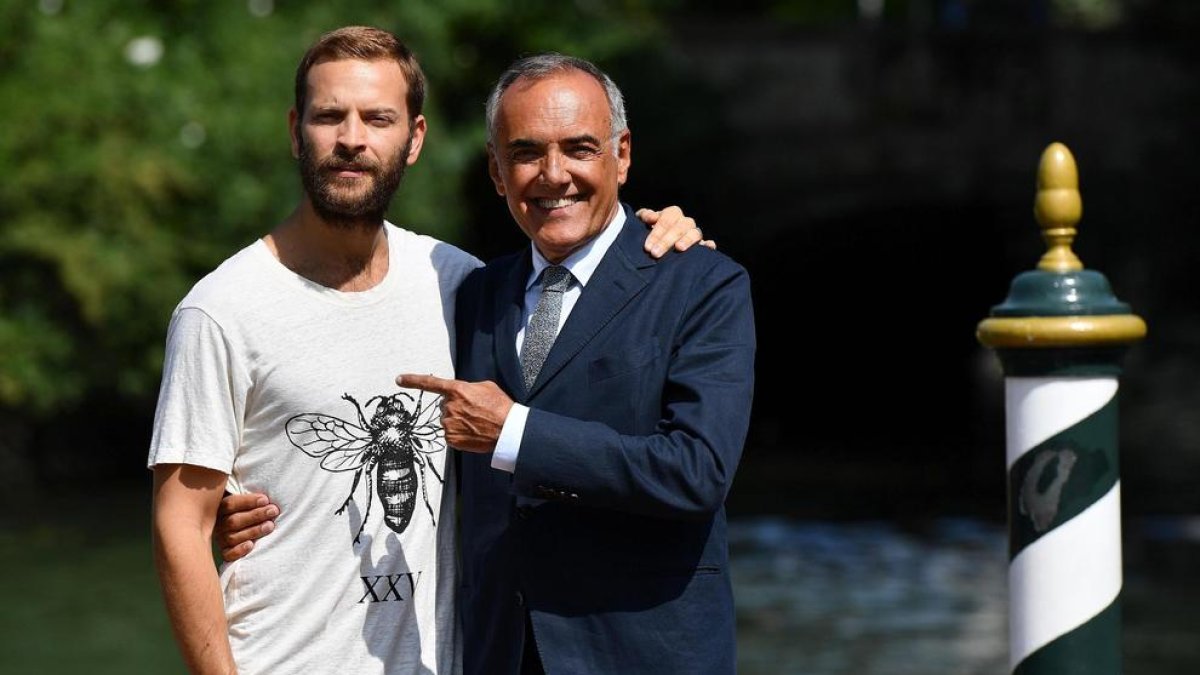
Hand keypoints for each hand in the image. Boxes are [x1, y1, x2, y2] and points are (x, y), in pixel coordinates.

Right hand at [214, 493, 278, 561]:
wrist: (250, 528)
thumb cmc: (251, 511)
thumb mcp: (249, 502)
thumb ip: (250, 496)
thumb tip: (263, 494)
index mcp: (220, 509)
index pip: (230, 504)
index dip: (248, 502)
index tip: (266, 500)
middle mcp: (218, 525)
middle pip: (233, 521)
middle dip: (255, 515)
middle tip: (273, 511)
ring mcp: (221, 540)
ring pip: (233, 537)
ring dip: (253, 531)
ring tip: (270, 526)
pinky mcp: (225, 553)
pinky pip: (228, 554)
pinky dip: (239, 550)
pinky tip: (250, 545)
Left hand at [396, 374, 512, 452]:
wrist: (507, 430)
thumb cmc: (500, 407)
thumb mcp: (486, 387)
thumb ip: (468, 387)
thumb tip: (462, 392)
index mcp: (457, 390)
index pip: (430, 383)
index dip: (413, 380)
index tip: (399, 379)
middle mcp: (449, 407)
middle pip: (444, 406)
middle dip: (456, 407)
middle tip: (474, 411)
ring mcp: (449, 424)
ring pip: (447, 420)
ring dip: (458, 421)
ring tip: (476, 423)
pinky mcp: (451, 439)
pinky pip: (450, 434)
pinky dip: (459, 434)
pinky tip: (472, 432)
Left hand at [637, 205, 715, 256]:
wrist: (656, 244)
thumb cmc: (648, 231)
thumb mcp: (643, 222)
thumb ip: (644, 216)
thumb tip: (651, 217)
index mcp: (672, 214)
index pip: (667, 218)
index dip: (657, 232)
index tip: (647, 246)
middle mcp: (684, 222)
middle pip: (680, 226)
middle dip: (667, 240)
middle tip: (655, 253)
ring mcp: (694, 233)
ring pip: (695, 233)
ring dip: (687, 240)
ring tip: (679, 248)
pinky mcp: (701, 246)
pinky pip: (708, 243)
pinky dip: (708, 245)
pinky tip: (706, 248)